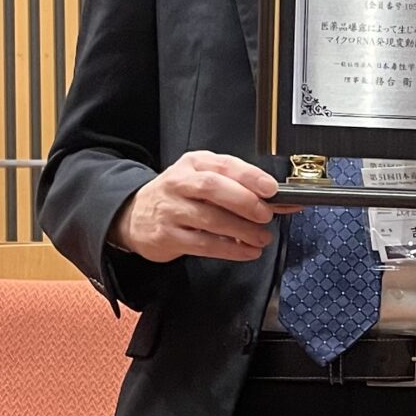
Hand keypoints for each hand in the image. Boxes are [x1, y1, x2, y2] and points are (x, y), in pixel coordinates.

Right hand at [110, 152, 291, 263]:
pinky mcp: (168, 236)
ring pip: (210, 219)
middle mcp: (180, 183)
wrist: (136, 216)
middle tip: (266, 215)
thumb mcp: (203, 180)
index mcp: (194, 163)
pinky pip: (204, 244)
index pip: (224, 165)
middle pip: (212, 187)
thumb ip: (238, 186)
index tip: (271, 189)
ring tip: (262, 237)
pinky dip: (230, 250)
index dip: (250, 176)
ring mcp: (172, 210)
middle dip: (244, 201)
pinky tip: (246, 251)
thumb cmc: (179, 197)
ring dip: (241, 230)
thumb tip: (280, 200)